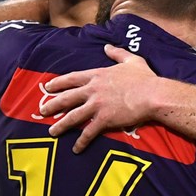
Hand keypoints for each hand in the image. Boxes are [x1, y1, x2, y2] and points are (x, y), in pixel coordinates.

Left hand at [39, 44, 159, 152]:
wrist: (153, 95)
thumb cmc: (145, 78)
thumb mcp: (131, 60)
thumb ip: (117, 53)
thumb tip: (107, 47)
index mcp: (98, 75)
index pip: (72, 78)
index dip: (58, 83)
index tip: (48, 86)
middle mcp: (93, 90)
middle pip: (67, 98)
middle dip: (52, 105)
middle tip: (42, 111)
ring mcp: (97, 105)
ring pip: (73, 116)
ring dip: (61, 125)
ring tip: (52, 132)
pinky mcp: (104, 120)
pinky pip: (88, 132)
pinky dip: (81, 141)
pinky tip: (75, 149)